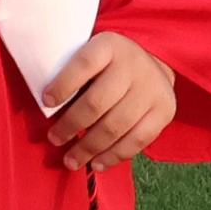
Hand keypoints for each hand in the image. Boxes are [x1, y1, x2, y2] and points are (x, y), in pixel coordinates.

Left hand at [44, 34, 177, 170]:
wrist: (153, 63)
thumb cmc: (108, 63)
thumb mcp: (92, 54)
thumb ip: (73, 73)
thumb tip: (48, 106)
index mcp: (109, 46)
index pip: (84, 64)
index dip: (64, 85)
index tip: (46, 102)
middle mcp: (133, 66)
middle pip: (97, 102)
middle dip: (71, 125)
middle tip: (54, 139)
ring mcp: (151, 90)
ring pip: (116, 126)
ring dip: (89, 147)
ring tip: (71, 160)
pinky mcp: (164, 112)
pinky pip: (138, 140)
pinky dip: (114, 156)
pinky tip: (96, 163)